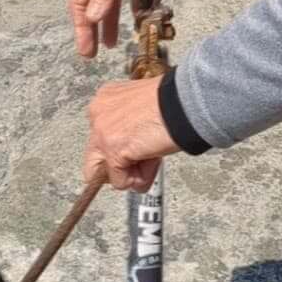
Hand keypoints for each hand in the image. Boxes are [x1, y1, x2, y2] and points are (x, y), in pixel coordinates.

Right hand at [68, 0, 178, 57]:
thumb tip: (93, 17)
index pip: (81, 1)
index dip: (81, 26)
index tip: (85, 47)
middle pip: (94, 5)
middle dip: (92, 29)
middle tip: (92, 53)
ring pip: (111, 3)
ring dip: (110, 23)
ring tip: (110, 44)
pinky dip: (129, 9)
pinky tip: (131, 22)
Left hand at [84, 75, 177, 189]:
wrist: (186, 101)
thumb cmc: (175, 103)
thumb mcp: (145, 112)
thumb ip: (132, 129)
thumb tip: (133, 155)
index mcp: (106, 100)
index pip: (101, 135)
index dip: (122, 148)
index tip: (136, 152)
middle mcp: (98, 114)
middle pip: (96, 156)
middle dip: (121, 167)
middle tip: (144, 163)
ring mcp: (102, 132)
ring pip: (106, 171)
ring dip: (133, 174)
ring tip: (153, 161)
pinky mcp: (113, 150)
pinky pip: (120, 181)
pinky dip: (137, 180)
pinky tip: (152, 163)